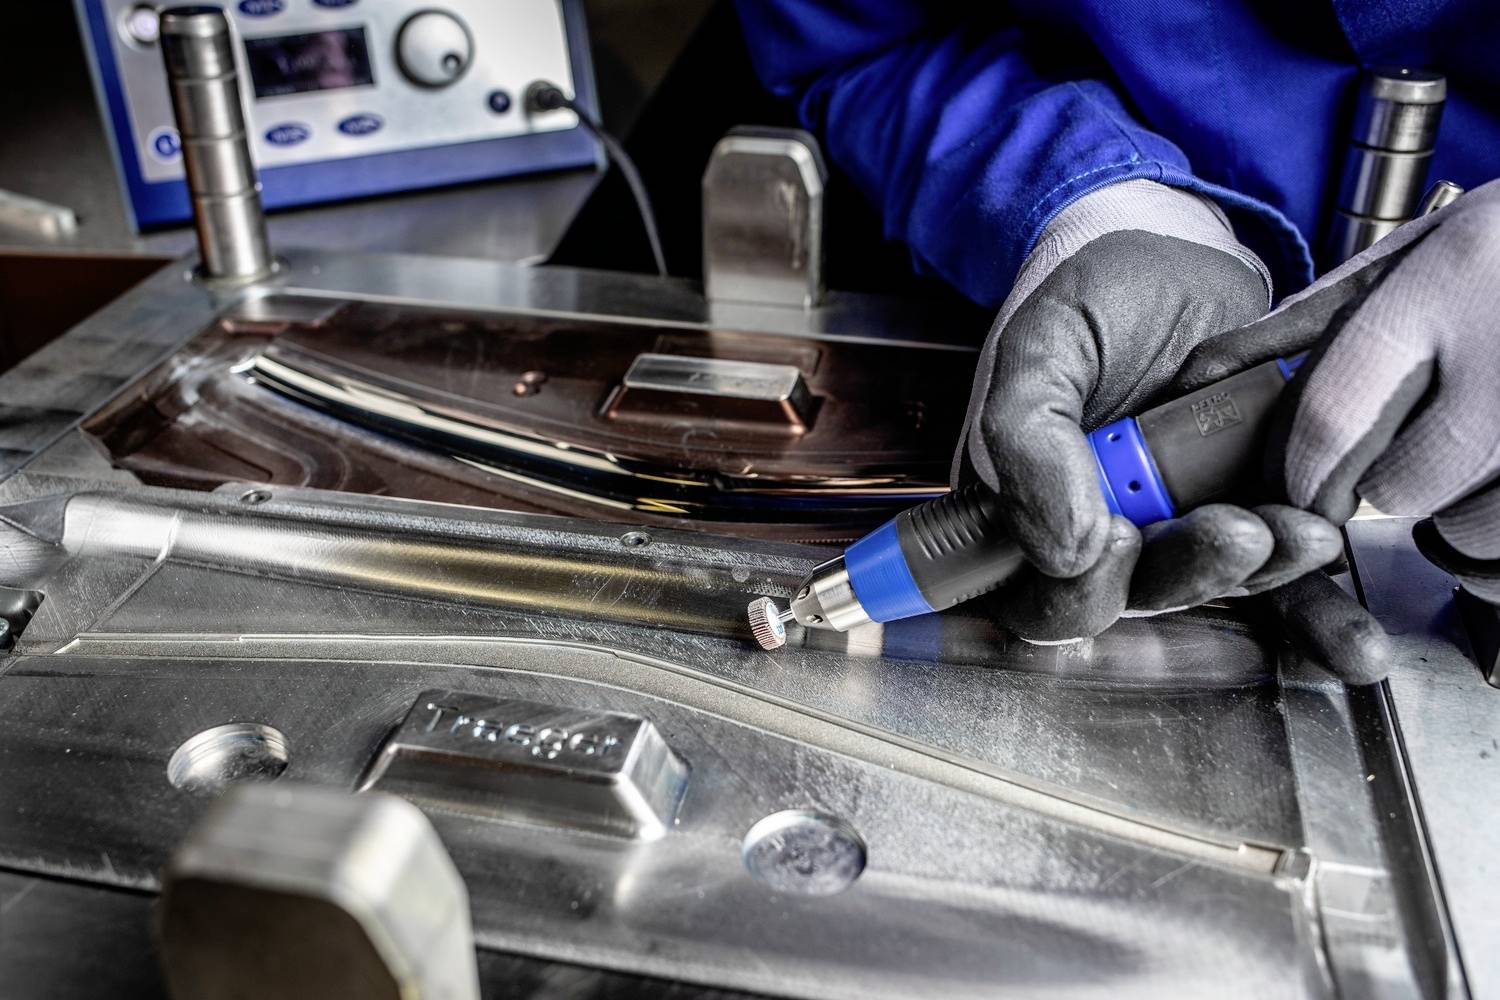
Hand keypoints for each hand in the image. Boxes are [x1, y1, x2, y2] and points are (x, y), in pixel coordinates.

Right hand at [962, 180, 1348, 659]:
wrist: (1181, 258)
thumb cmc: (1096, 300)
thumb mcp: (1042, 344)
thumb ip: (1027, 437)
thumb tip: (1065, 548)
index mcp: (1019, 509)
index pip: (1031, 596)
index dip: (1071, 592)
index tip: (1112, 537)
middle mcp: (1089, 535)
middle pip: (1127, 603)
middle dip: (1181, 577)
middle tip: (1230, 529)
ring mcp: (1168, 531)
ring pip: (1203, 591)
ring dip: (1253, 574)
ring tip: (1294, 527)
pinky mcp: (1240, 518)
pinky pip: (1269, 575)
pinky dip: (1302, 580)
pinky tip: (1316, 542)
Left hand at [1175, 178, 1499, 637]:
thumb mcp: (1422, 249)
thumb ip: (1317, 316)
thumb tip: (1205, 379)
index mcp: (1449, 281)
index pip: (1331, 414)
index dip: (1297, 474)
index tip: (1294, 490)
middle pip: (1399, 487)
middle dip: (1379, 493)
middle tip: (1397, 467)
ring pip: (1473, 534)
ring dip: (1455, 526)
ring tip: (1472, 467)